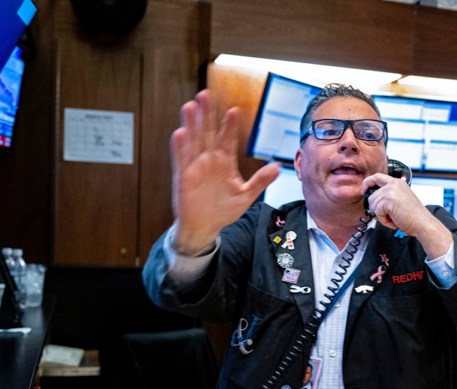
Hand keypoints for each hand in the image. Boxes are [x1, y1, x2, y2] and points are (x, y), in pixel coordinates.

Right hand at [170, 90, 279, 254]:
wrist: (205, 227)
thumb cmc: (224, 210)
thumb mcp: (246, 196)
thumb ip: (260, 181)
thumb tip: (276, 167)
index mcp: (224, 162)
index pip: (227, 139)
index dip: (230, 125)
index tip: (234, 110)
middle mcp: (209, 160)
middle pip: (208, 132)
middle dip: (207, 114)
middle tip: (206, 94)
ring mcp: (195, 167)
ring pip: (193, 141)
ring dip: (191, 124)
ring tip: (190, 106)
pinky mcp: (183, 177)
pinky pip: (181, 159)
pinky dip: (180, 147)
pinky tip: (180, 132)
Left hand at [361, 174, 451, 256]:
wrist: (423, 223)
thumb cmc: (413, 215)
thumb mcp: (401, 198)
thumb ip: (389, 194)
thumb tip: (373, 200)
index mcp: (397, 182)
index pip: (376, 177)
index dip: (367, 183)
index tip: (363, 191)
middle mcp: (394, 184)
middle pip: (372, 196)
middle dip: (377, 209)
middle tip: (389, 215)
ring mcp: (391, 191)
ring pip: (373, 205)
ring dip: (381, 216)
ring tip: (393, 217)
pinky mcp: (389, 200)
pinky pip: (377, 212)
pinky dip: (383, 220)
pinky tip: (394, 221)